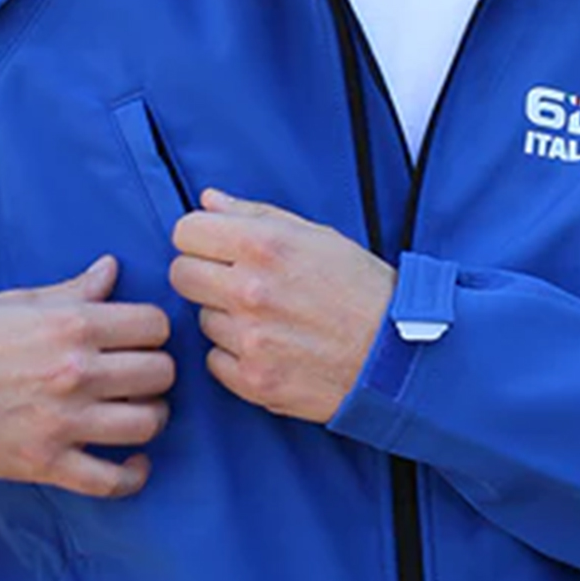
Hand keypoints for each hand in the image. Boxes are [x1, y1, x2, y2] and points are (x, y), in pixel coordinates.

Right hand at [0, 256, 174, 497]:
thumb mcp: (22, 301)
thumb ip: (75, 289)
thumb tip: (112, 268)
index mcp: (73, 325)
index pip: (154, 325)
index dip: (154, 331)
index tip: (143, 339)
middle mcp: (76, 372)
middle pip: (160, 373)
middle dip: (157, 373)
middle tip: (142, 377)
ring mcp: (64, 421)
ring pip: (147, 424)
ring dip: (151, 418)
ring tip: (139, 413)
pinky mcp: (48, 462)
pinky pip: (111, 480)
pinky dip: (132, 476)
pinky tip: (134, 463)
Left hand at [168, 190, 394, 422]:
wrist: (398, 357)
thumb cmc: (364, 292)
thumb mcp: (318, 237)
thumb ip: (255, 214)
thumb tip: (208, 201)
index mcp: (265, 245)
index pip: (185, 231)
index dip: (201, 238)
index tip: (216, 248)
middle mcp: (250, 290)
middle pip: (181, 274)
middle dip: (204, 275)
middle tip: (237, 284)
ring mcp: (249, 338)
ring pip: (201, 319)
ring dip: (225, 317)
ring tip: (269, 319)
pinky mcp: (253, 379)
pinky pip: (215, 360)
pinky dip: (236, 356)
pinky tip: (271, 348)